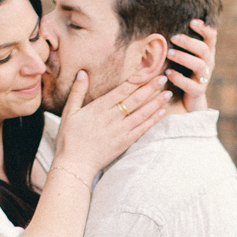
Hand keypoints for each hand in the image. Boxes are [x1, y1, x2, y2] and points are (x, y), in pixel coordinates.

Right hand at [53, 69, 169, 177]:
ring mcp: (120, 131)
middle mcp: (112, 118)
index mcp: (99, 108)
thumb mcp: (69, 112)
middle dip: (150, 88)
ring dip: (156, 103)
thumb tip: (82, 73)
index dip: (136, 80)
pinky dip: (152, 120)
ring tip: (167, 93)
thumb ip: (77, 91)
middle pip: (135, 99)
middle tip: (163, 78)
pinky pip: (141, 129)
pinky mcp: (124, 143)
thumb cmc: (69, 139)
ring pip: (141, 113)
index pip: (122, 90)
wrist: (74, 164)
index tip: (147, 71)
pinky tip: (161, 112)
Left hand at [166, 18, 216, 111]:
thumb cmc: (184, 71)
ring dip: (184, 58)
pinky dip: (179, 78)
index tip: (192, 21)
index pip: (211, 37)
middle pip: (204, 49)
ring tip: (169, 54)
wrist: (189, 100)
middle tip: (173, 37)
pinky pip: (191, 85)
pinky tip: (168, 72)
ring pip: (199, 66)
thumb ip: (181, 43)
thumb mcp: (185, 56)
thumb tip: (164, 22)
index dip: (204, 28)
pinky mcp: (198, 91)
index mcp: (207, 52)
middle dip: (189, 42)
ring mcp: (204, 78)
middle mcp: (208, 63)